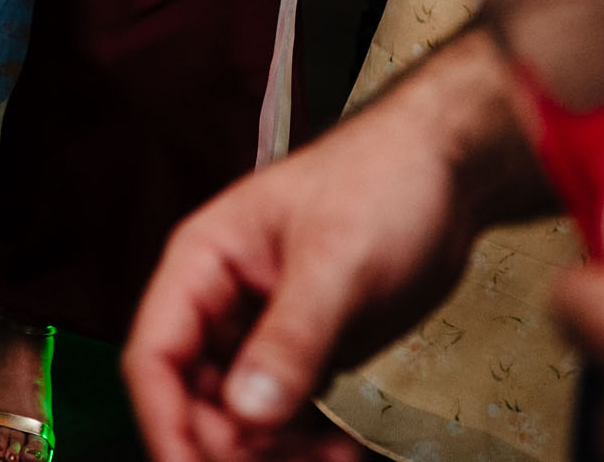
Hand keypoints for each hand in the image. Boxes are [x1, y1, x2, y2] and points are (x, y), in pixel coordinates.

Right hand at [125, 39, 527, 460]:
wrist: (449, 171)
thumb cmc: (383, 176)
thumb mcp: (336, 260)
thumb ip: (291, 337)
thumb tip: (248, 409)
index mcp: (203, 262)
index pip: (154, 356)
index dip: (164, 421)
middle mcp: (222, 301)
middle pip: (192, 399)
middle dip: (230, 445)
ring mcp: (263, 330)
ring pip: (238, 417)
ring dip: (273, 453)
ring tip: (329, 460)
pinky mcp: (305, 352)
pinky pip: (283, 417)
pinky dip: (304, 447)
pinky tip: (339, 453)